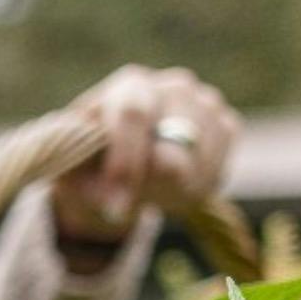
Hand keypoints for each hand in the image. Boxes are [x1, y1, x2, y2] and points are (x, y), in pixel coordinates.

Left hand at [51, 64, 240, 246]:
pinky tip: (171, 193)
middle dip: (153, 182)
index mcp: (129, 86)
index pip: (133, 114)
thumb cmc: (87, 167)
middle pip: (176, 133)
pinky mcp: (226, 126)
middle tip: (128, 213)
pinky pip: (218, 167)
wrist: (120, 167)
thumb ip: (87, 173)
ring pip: (200, 157)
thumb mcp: (74, 172)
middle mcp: (173, 85)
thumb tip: (117, 185)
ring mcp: (206, 103)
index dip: (126, 163)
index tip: (114, 207)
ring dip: (172, 190)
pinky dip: (196, 190)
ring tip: (145, 198)